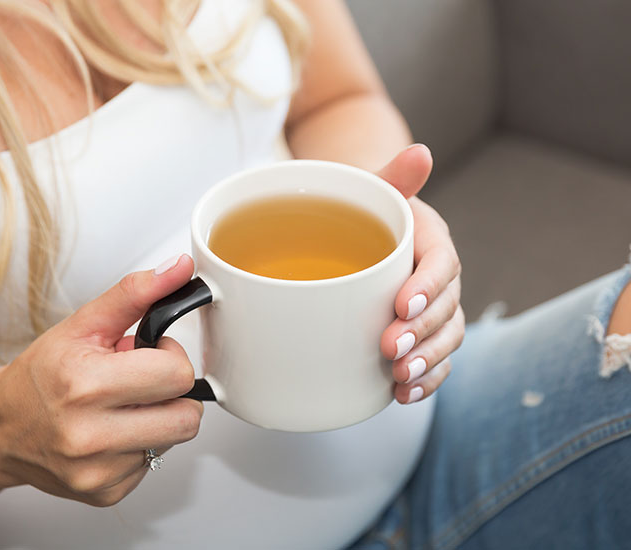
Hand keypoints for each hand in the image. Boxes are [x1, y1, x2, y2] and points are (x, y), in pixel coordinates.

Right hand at [0, 255, 201, 505]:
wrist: (1, 428)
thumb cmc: (41, 375)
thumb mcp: (84, 324)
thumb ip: (136, 293)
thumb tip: (181, 268)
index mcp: (84, 385)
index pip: (178, 374)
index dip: (171, 357)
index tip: (150, 353)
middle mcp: (89, 435)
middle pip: (187, 415)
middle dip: (172, 391)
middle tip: (141, 381)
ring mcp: (98, 471)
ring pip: (175, 439)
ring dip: (160, 418)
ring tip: (125, 405)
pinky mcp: (105, 493)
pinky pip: (155, 463)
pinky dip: (142, 443)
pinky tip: (114, 431)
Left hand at [377, 144, 464, 403]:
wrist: (355, 224)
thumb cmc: (362, 205)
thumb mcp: (373, 186)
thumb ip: (394, 176)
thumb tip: (420, 152)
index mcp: (431, 240)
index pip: (441, 262)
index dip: (428, 286)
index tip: (402, 304)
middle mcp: (437, 277)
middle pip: (447, 308)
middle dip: (424, 333)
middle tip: (392, 348)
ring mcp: (431, 308)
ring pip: (445, 339)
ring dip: (427, 362)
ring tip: (400, 378)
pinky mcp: (418, 332)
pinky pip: (432, 358)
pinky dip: (424, 379)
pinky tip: (401, 395)